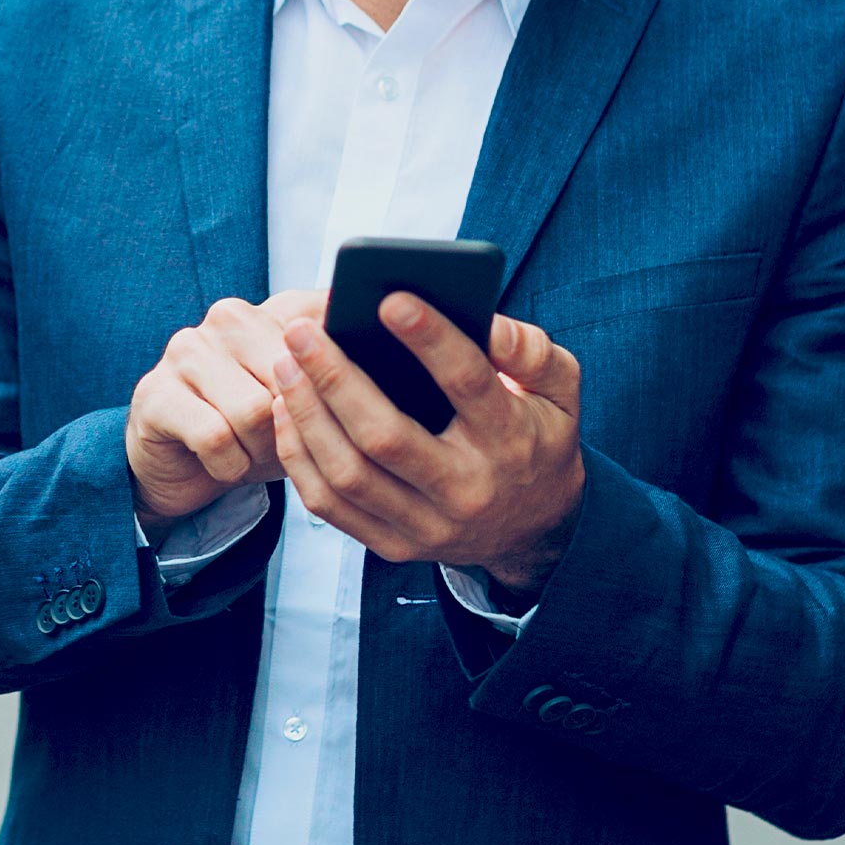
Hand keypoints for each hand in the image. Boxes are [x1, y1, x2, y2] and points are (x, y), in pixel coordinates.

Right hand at [127, 289, 326, 533]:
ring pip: (255, 411)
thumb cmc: (252, 431)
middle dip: (293, 427)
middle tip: (279, 443)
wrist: (179, 467)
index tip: (343, 403)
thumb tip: (391, 366)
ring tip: (249, 452)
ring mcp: (187, 350)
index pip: (325, 331)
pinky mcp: (156, 392)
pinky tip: (222, 462)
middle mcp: (229, 318)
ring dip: (260, 451)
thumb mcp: (305, 405)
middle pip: (293, 379)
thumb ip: (339, 377)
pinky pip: (216, 437)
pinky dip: (229, 465)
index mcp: (272, 310)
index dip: (336, 380)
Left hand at [271, 295, 584, 595]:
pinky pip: (329, 507)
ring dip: (306, 415)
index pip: (466, 383)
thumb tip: (486, 320)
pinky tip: (286, 410)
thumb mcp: (559, 390)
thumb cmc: (537, 437)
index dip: (429, 339)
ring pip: (348, 475)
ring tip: (285, 364)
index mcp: (509, 440)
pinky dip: (299, 456)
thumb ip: (531, 350)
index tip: (389, 298)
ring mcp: (427, 525)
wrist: (535, 528)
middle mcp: (466, 489)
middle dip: (335, 378)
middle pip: (385, 437)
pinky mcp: (394, 546)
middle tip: (302, 331)